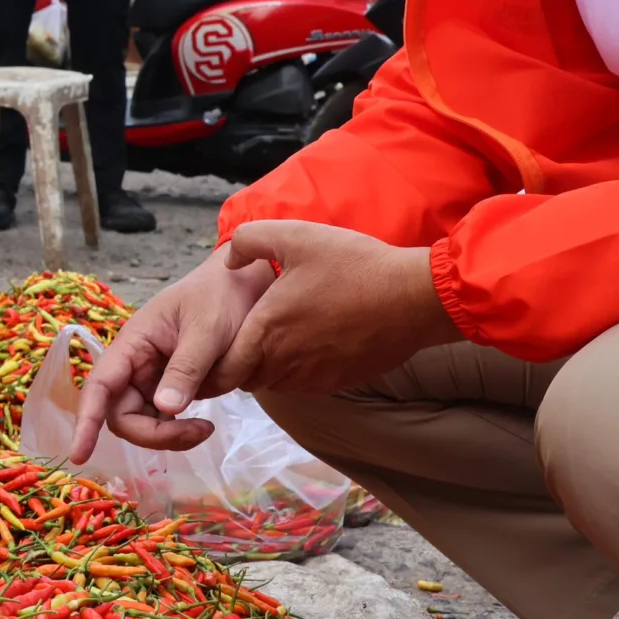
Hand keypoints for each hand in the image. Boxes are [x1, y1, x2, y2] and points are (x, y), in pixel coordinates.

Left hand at [71, 220, 454, 461]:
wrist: (413, 299)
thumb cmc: (353, 265)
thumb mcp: (295, 236)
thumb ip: (251, 241)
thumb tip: (229, 257)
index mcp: (265, 332)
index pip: (218, 369)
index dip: (206, 365)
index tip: (205, 351)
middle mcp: (284, 364)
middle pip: (243, 378)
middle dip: (233, 363)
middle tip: (234, 339)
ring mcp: (313, 378)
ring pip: (272, 382)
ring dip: (265, 365)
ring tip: (271, 336)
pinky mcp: (338, 382)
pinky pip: (303, 382)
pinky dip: (296, 368)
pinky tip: (308, 340)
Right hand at [71, 247, 277, 460]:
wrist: (243, 287)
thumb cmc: (220, 298)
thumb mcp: (207, 330)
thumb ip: (186, 368)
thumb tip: (166, 409)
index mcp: (133, 343)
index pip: (99, 386)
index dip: (85, 421)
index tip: (78, 455)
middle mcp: (134, 364)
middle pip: (122, 415)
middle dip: (154, 434)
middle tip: (200, 431)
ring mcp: (151, 379)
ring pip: (143, 423)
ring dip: (169, 436)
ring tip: (206, 428)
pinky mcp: (169, 389)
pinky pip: (162, 421)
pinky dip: (179, 430)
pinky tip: (204, 424)